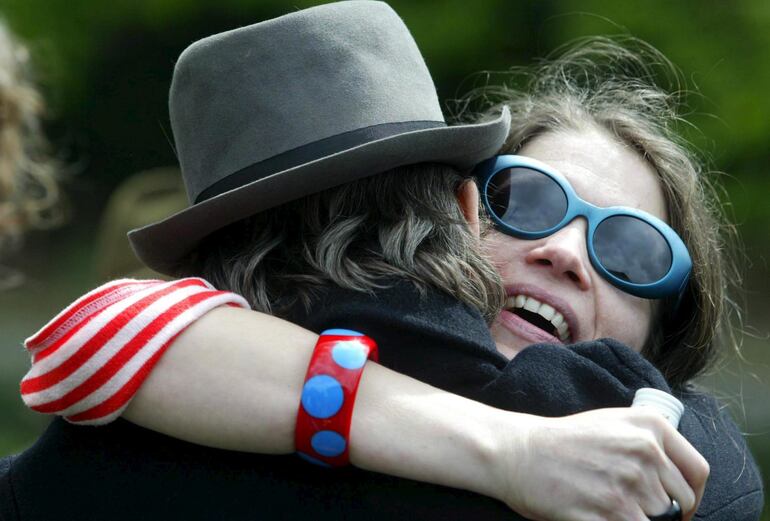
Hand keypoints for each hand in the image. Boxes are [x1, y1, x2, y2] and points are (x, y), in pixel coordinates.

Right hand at [491, 408, 708, 520]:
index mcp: (650, 426)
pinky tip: (604, 517)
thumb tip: (678, 481)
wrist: (519, 452)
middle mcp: (644, 452)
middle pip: (681, 504)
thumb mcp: (613, 424)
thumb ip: (650, 443)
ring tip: (613, 510)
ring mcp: (627, 483)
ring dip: (639, 519)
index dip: (692, 496)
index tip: (679, 506)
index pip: (698, 472)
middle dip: (664, 514)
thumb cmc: (563, 441)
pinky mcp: (608, 511)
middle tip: (636, 511)